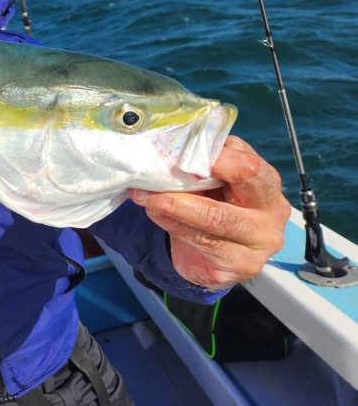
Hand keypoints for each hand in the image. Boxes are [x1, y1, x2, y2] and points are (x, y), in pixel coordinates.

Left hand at [129, 136, 289, 289]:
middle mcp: (272, 213)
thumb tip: (169, 151)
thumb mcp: (211, 183)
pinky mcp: (239, 266)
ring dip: (173, 203)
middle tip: (159, 172)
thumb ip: (202, 166)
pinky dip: (172, 223)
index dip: (216, 156)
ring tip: (145, 194)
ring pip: (214, 218)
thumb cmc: (212, 206)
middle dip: (198, 177)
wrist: (209, 256)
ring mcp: (259, 244)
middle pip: (240, 190)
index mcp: (267, 182)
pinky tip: (154, 212)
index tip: (182, 151)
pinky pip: (201, 241)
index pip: (248, 164)